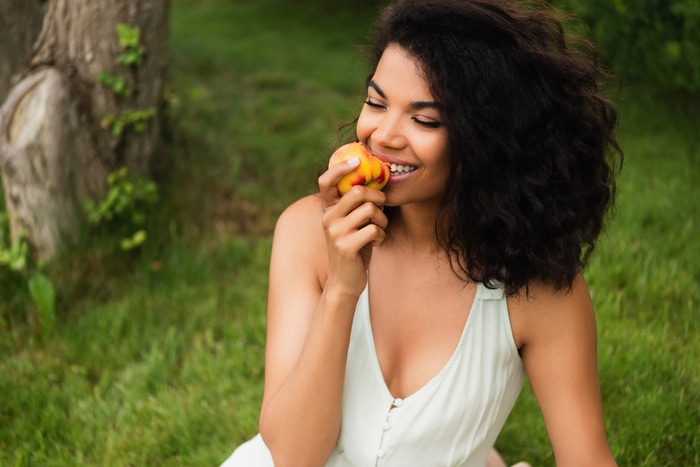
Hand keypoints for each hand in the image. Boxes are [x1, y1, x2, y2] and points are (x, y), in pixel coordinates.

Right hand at [318, 157, 387, 297]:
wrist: (345, 282)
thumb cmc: (354, 248)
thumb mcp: (351, 223)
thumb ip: (356, 205)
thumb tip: (376, 179)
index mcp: (328, 210)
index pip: (326, 181)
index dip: (341, 167)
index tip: (357, 161)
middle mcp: (328, 218)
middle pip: (358, 191)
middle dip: (378, 198)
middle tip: (382, 209)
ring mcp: (335, 232)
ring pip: (370, 210)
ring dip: (382, 220)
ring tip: (379, 229)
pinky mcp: (346, 246)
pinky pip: (374, 229)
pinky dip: (381, 235)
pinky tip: (376, 242)